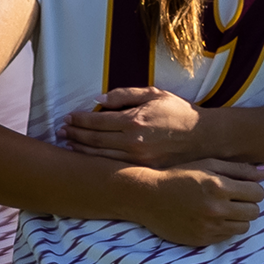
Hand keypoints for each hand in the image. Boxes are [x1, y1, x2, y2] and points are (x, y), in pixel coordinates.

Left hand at [60, 88, 204, 168]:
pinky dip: (98, 163)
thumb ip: (124, 95)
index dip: (79, 120)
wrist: (203, 136)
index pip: (97, 121)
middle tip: (60, 131)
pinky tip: (89, 159)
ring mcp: (138, 159)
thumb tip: (97, 100)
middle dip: (74, 135)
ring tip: (68, 145)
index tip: (68, 117)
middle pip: (94, 141)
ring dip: (81, 150)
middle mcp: (133, 142)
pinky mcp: (144, 170)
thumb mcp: (153, 94)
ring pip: (101, 157)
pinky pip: (115, 167)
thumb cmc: (178, 112)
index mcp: (134, 120)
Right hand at [126, 159, 263, 246]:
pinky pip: (227, 237)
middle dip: (248, 203)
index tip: (242, 186)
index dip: (253, 188)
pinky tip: (211, 217)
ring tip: (223, 207)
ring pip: (244, 227)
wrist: (148, 197)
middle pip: (254, 211)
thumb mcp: (208, 165)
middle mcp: (216, 208)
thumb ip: (240, 168)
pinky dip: (225, 227)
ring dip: (238, 217)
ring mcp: (209, 227)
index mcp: (218, 186)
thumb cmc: (179, 175)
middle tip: (233, 197)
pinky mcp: (202, 240)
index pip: (258, 192)